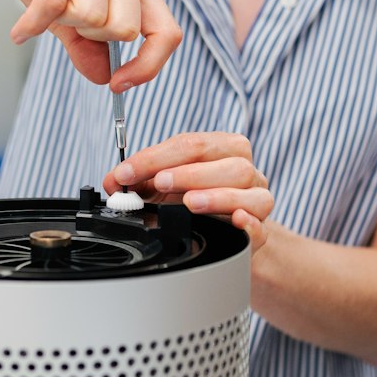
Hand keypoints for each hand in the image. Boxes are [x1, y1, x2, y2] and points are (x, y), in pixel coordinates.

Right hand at [0, 0, 180, 85]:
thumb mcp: (63, 6)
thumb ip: (85, 42)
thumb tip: (102, 79)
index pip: (167, 31)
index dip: (148, 65)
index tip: (117, 84)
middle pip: (124, 30)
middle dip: (89, 36)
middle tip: (62, 18)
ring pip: (93, 17)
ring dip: (59, 22)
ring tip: (41, 3)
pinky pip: (54, 4)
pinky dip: (33, 24)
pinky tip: (20, 30)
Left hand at [103, 132, 273, 249]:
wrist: (223, 231)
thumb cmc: (194, 199)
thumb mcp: (164, 186)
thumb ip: (140, 179)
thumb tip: (114, 181)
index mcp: (224, 149)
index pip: (194, 144)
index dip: (157, 157)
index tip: (127, 172)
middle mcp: (247, 171)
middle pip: (230, 163)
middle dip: (191, 172)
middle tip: (161, 183)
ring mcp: (257, 201)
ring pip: (251, 192)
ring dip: (218, 196)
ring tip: (190, 202)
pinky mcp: (260, 232)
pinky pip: (262, 227)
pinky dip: (249, 224)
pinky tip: (236, 221)